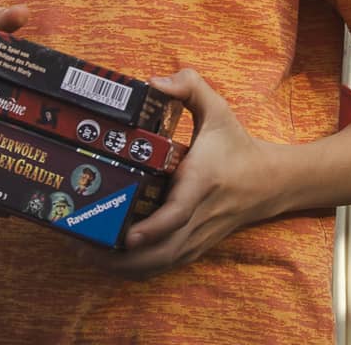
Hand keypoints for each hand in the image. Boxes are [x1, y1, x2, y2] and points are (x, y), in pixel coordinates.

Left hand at [85, 68, 280, 278]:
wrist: (269, 182)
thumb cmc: (237, 146)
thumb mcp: (218, 110)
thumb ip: (190, 87)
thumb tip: (152, 82)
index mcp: (201, 183)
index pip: (178, 213)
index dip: (153, 229)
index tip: (129, 236)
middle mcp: (198, 217)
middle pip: (159, 253)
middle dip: (119, 258)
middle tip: (81, 243)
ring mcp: (196, 237)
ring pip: (158, 265)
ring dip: (121, 268)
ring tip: (86, 251)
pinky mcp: (194, 248)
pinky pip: (163, 266)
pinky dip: (136, 270)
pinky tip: (110, 259)